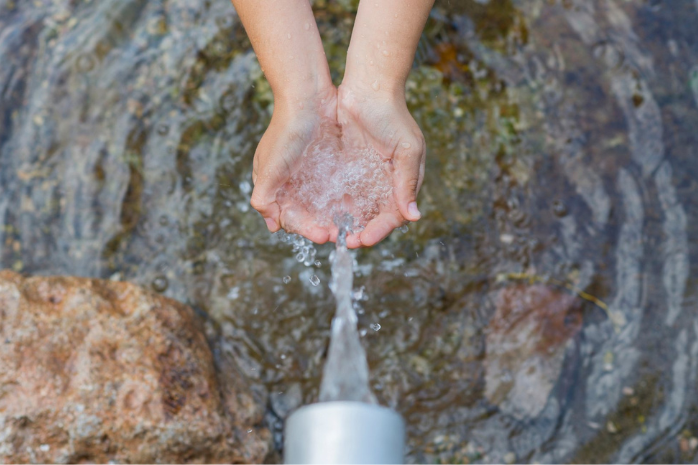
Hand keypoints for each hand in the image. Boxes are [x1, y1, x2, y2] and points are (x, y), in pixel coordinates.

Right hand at [250, 85, 338, 243]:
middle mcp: (291, 182)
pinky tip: (355, 207)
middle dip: (321, 226)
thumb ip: (264, 196)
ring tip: (351, 226)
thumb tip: (270, 224)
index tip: (323, 235)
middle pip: (306, 214)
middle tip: (340, 235)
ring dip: (333, 217)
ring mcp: (310, 172)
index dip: (305, 229)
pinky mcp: (327, 163)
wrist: (308, 95)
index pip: (288, 217)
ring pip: (321, 204)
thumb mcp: (270, 166)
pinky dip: (342, 201)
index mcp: (273, 184)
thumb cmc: (286, 130)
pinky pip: (335, 188)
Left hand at [337, 83, 425, 247]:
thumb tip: (414, 216)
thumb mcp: (406, 149)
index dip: (379, 230)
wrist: (368, 86)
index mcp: (404, 181)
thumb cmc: (392, 115)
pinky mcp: (348, 168)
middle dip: (361, 231)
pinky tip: (324, 214)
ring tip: (333, 233)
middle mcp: (386, 182)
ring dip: (347, 223)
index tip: (363, 239)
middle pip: (374, 217)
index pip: (394, 215)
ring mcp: (366, 176)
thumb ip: (407, 182)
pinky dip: (336, 206)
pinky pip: (342, 193)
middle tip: (345, 242)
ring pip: (358, 208)